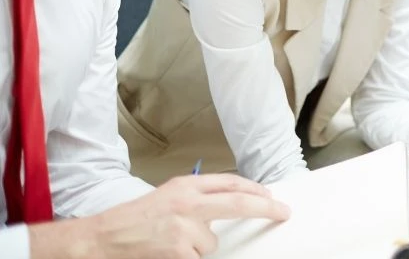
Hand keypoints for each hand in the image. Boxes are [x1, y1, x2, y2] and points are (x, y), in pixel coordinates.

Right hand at [29, 174, 289, 258]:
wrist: (100, 239)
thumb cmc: (131, 221)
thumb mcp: (166, 198)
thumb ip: (196, 199)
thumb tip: (230, 205)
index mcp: (185, 186)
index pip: (230, 183)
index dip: (254, 190)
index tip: (270, 197)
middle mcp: (187, 202)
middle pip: (238, 202)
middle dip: (265, 208)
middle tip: (282, 212)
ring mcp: (184, 227)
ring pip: (211, 242)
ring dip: (198, 248)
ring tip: (169, 244)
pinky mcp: (180, 250)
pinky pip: (198, 258)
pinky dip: (187, 258)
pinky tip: (166, 253)